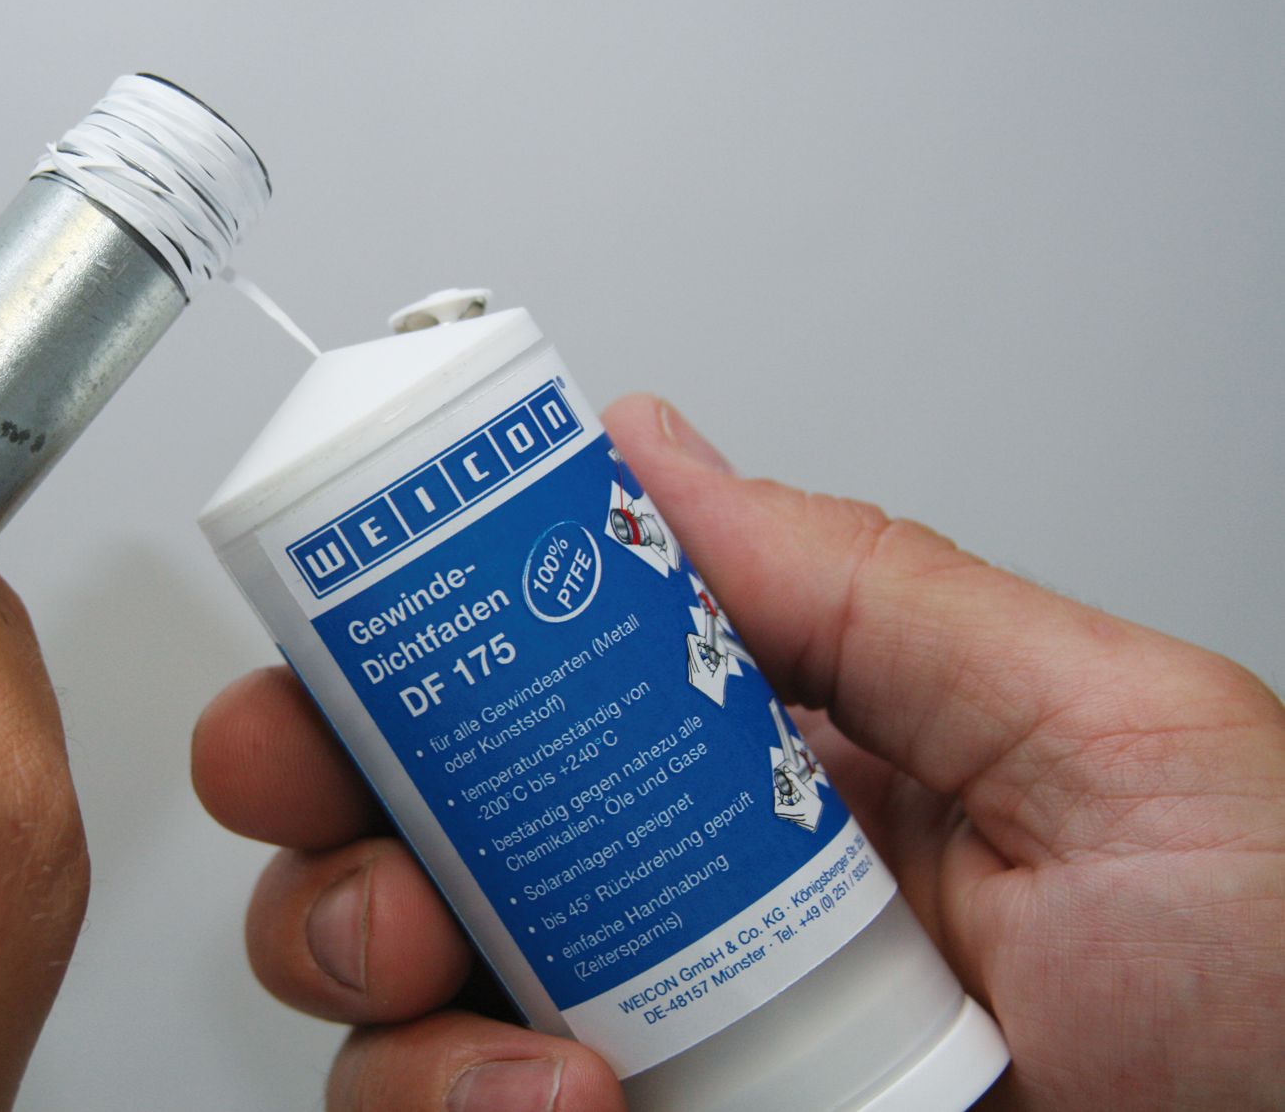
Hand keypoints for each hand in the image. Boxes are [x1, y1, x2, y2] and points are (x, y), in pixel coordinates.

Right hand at [193, 393, 1284, 1110]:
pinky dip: (444, 1100)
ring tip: (442, 954)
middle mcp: (675, 893)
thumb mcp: (1100, 732)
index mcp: (773, 759)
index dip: (408, 626)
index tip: (341, 612)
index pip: (535, 660)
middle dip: (310, 775)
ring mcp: (640, 1037)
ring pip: (382, 979)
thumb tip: (653, 452)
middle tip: (325, 782)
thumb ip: (864, 590)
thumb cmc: (1279, 983)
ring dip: (353, 944)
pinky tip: (555, 1094)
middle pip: (402, 808)